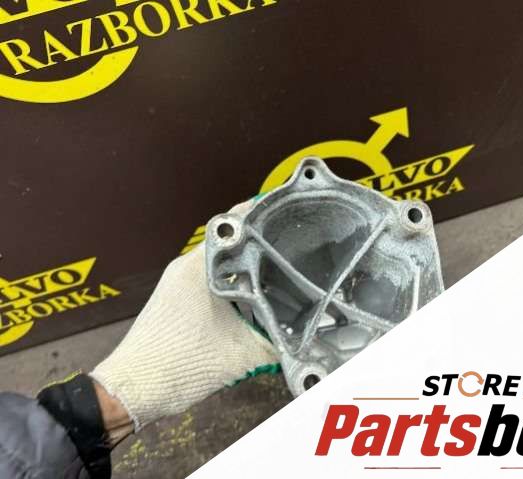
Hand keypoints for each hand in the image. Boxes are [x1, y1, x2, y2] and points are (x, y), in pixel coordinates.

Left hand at [90, 202, 278, 431]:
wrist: (133, 392)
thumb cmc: (175, 367)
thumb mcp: (240, 355)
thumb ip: (278, 344)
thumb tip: (304, 340)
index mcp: (198, 267)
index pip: (237, 225)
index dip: (266, 216)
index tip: (291, 213)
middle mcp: (186, 267)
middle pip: (233, 243)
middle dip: (264, 245)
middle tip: (297, 250)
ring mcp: (179, 282)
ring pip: (223, 264)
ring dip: (250, 268)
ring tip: (283, 274)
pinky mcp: (177, 299)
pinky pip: (213, 281)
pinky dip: (236, 285)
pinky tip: (257, 299)